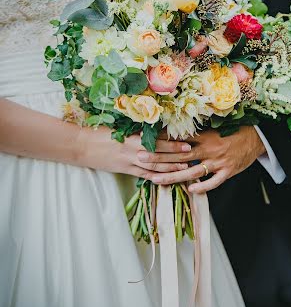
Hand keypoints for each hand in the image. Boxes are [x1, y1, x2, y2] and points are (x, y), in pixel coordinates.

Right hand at [77, 126, 191, 177]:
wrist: (82, 145)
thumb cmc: (99, 133)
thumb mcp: (119, 128)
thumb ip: (135, 129)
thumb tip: (153, 128)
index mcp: (133, 134)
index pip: (157, 136)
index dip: (172, 138)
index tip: (185, 136)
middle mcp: (134, 147)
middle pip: (160, 151)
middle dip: (176, 152)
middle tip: (191, 151)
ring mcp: (130, 160)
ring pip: (155, 165)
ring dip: (171, 166)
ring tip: (184, 167)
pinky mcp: (125, 170)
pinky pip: (143, 175)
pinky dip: (156, 177)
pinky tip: (166, 179)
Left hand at [137, 127, 265, 192]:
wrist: (257, 137)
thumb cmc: (233, 132)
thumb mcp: (214, 129)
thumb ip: (196, 134)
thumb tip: (173, 134)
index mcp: (204, 136)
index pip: (178, 138)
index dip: (160, 140)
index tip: (144, 140)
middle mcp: (208, 148)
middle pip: (179, 154)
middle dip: (158, 157)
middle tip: (140, 157)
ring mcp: (218, 161)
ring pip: (192, 171)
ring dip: (173, 175)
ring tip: (155, 179)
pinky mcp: (228, 171)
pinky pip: (214, 181)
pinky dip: (203, 186)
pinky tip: (189, 190)